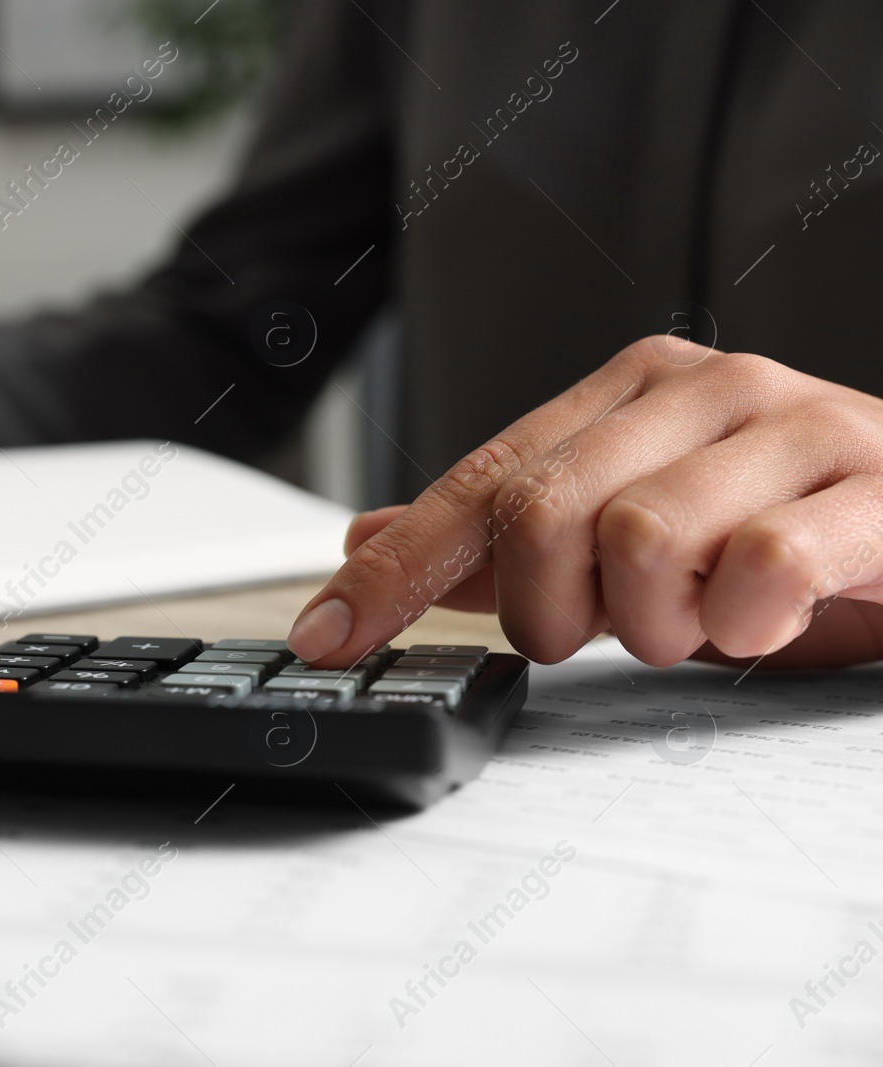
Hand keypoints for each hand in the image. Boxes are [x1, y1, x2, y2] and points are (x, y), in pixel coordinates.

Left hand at [288, 337, 882, 669]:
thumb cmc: (784, 534)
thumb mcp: (627, 543)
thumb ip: (502, 541)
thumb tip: (365, 542)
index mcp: (632, 392)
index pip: (478, 481)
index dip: (395, 568)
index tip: (325, 637)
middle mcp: (707, 390)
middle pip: (540, 514)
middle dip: (550, 610)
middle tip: (602, 629)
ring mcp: (797, 429)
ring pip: (639, 540)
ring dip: (655, 622)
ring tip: (702, 619)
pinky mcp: (882, 489)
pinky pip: (764, 564)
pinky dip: (743, 619)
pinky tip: (760, 619)